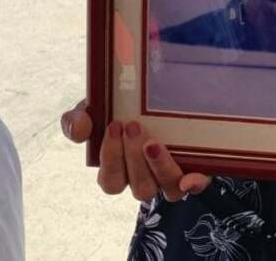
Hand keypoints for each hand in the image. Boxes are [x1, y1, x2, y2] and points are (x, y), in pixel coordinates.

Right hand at [60, 100, 210, 200]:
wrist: (146, 88)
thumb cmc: (117, 105)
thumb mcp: (93, 108)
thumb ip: (77, 120)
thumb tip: (79, 131)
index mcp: (119, 170)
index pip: (111, 182)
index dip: (111, 159)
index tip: (114, 125)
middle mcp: (146, 177)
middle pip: (140, 188)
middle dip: (133, 159)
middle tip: (132, 126)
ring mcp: (171, 173)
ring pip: (167, 188)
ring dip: (159, 168)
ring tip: (153, 143)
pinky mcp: (196, 164)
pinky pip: (198, 181)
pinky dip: (195, 182)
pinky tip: (190, 179)